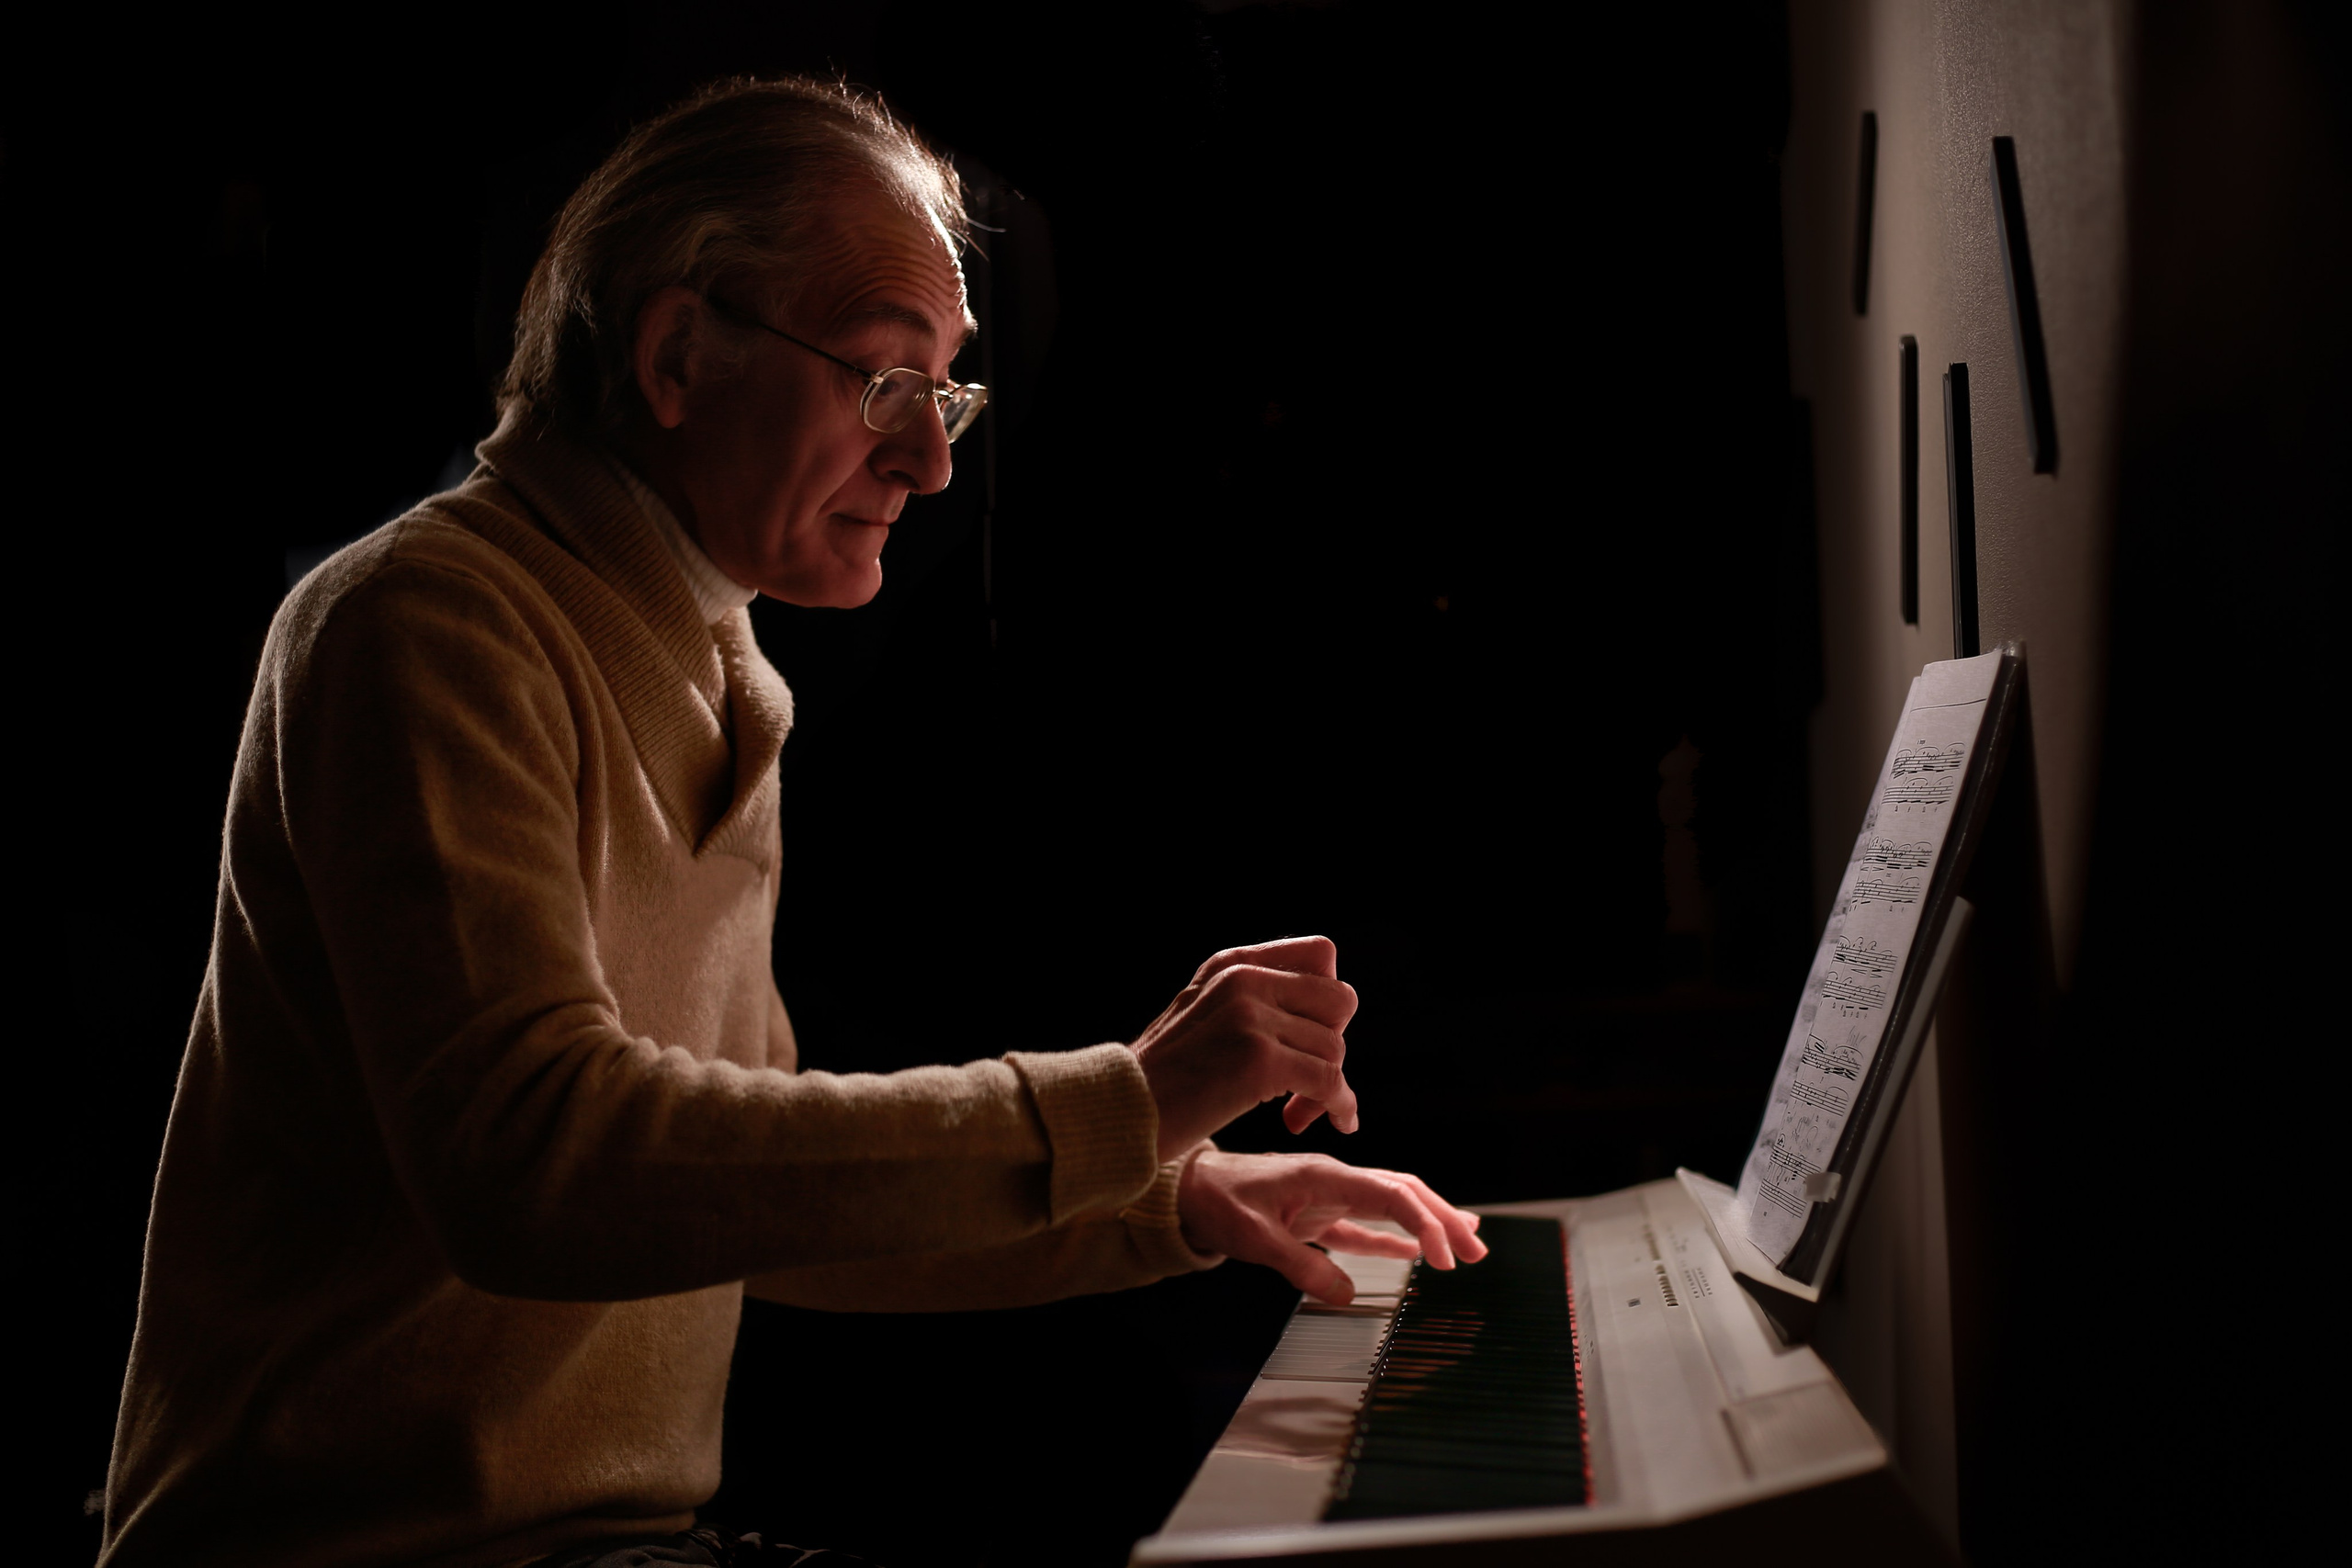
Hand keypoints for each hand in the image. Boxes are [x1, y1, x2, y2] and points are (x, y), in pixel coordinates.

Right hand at [1129, 937, 1360, 1162]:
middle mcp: (1244, 980)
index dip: (1327, 1000)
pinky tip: (1339, 1123)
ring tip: (1300, 1112)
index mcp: (1231, 964)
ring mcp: (1251, 1018)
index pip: (1321, 953)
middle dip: (1334, 1044)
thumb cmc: (1163, 1081)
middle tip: (1311, 1082)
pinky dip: (1340, 1106)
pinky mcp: (1259, 1062)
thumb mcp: (1201, 1015)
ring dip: (1329, 1087)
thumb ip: (1251, 1001)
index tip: (1309, 1037)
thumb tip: (1328, 1018)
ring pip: (1335, 1049)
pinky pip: (1330, 1082)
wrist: (1118, 1113)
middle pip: (1340, 1001)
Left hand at [1176, 1149, 1487, 1304]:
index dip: (1425, 1224)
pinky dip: (1396, 1240)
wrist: (1189, 1189)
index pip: (1391, 1195)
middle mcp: (1335, 1181)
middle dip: (1444, 1219)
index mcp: (1325, 1177)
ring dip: (1429, 1226)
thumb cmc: (1217, 1203)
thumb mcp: (1253, 1238)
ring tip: (1466, 1245)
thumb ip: (1299, 1264)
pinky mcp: (1319, 1216)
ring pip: (1393, 1208)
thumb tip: (1344, 1293)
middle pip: (1405, 1194)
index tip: (1442, 1259)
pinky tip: (1418, 1254)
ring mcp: (1330, 1197)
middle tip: (1477, 1250)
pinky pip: (1367, 1227)